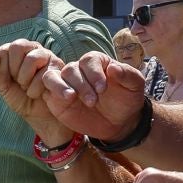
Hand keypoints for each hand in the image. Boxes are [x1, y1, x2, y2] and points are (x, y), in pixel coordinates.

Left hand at [0, 41, 70, 139]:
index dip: (1, 68)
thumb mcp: (0, 85)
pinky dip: (35, 88)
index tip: (5, 81)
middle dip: (13, 70)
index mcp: (16, 51)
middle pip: (17, 47)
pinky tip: (37, 93)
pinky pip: (44, 73)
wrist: (38, 113)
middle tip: (18, 83)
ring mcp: (47, 55)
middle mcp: (32, 49)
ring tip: (27, 88)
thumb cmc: (19, 96)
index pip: (3, 50)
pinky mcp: (59, 67)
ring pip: (32, 58)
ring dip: (25, 79)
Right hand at [31, 51, 148, 142]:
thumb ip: (127, 74)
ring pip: (53, 76)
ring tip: (71, 97)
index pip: (88, 60)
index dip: (94, 73)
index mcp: (97, 63)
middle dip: (82, 85)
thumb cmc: (126, 100)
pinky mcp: (55, 98)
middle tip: (93, 101)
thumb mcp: (135, 86)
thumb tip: (113, 67)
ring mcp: (65, 83)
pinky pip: (46, 89)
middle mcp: (78, 70)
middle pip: (71, 69)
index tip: (103, 88)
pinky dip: (53, 91)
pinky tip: (65, 100)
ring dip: (62, 86)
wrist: (117, 122)